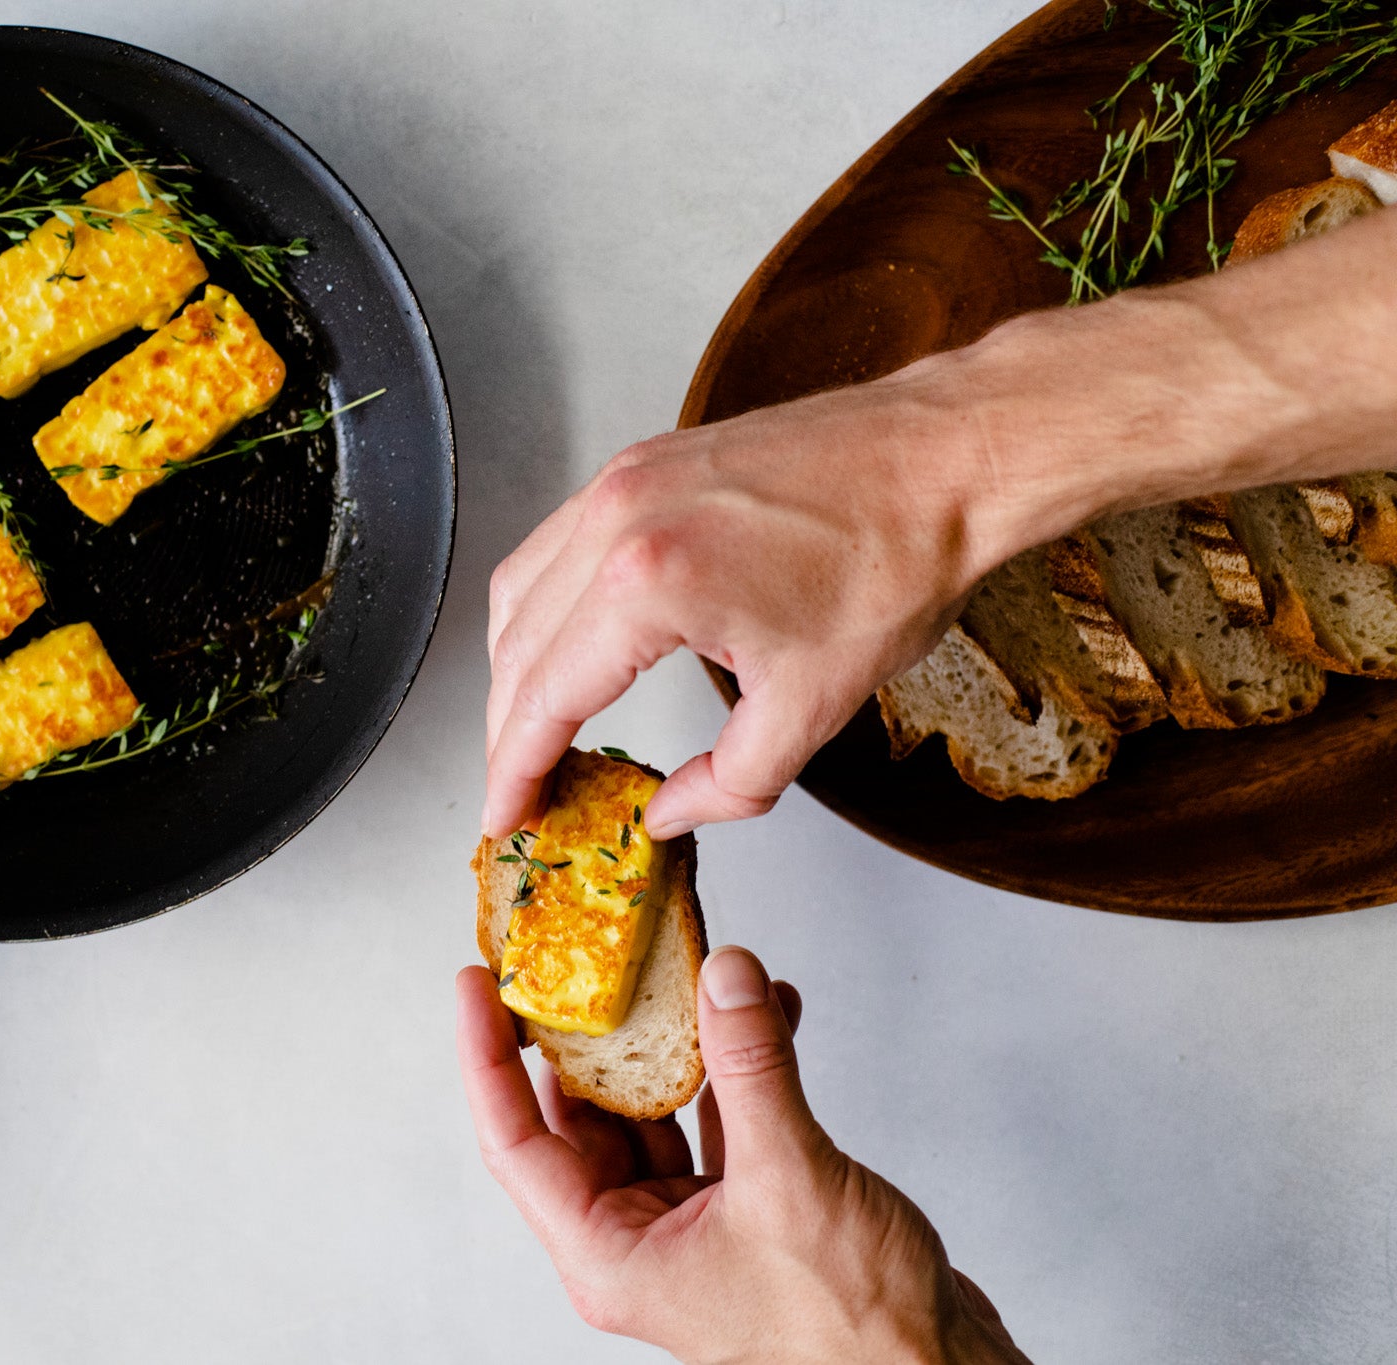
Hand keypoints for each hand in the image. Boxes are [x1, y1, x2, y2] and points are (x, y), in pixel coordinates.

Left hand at [456, 947, 1027, 1364]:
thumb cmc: (850, 1331)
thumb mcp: (788, 1177)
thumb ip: (751, 1068)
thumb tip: (722, 976)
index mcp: (609, 1253)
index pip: (516, 1140)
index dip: (488, 1058)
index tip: (477, 985)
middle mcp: (636, 1241)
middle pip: (580, 1119)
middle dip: (587, 1035)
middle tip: (581, 962)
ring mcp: (688, 1227)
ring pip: (652, 1113)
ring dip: (673, 1044)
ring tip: (686, 971)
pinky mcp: (743, 1212)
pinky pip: (716, 1123)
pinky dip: (735, 1070)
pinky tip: (762, 1015)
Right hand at [482, 360, 995, 836]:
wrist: (946, 459)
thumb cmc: (895, 559)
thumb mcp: (813, 705)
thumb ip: (727, 782)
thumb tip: (668, 813)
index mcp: (647, 584)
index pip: (544, 697)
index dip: (514, 770)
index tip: (507, 817)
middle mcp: (616, 520)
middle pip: (517, 647)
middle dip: (508, 729)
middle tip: (522, 789)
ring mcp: (623, 481)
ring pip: (521, 589)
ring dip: (518, 667)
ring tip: (536, 729)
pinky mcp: (642, 463)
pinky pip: (556, 544)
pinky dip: (545, 607)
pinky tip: (568, 646)